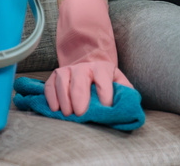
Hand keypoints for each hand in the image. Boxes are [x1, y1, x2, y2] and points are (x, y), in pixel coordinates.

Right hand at [45, 0, 132, 115]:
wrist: (89, 65)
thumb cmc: (105, 79)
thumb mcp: (118, 81)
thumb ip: (125, 91)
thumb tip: (129, 104)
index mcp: (102, 68)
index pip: (103, 78)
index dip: (105, 92)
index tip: (105, 106)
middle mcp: (84, 67)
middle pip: (80, 79)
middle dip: (80, 97)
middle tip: (80, 113)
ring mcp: (68, 70)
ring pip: (63, 80)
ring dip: (64, 97)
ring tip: (67, 113)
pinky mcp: (56, 75)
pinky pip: (50, 84)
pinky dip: (50, 96)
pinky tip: (54, 108)